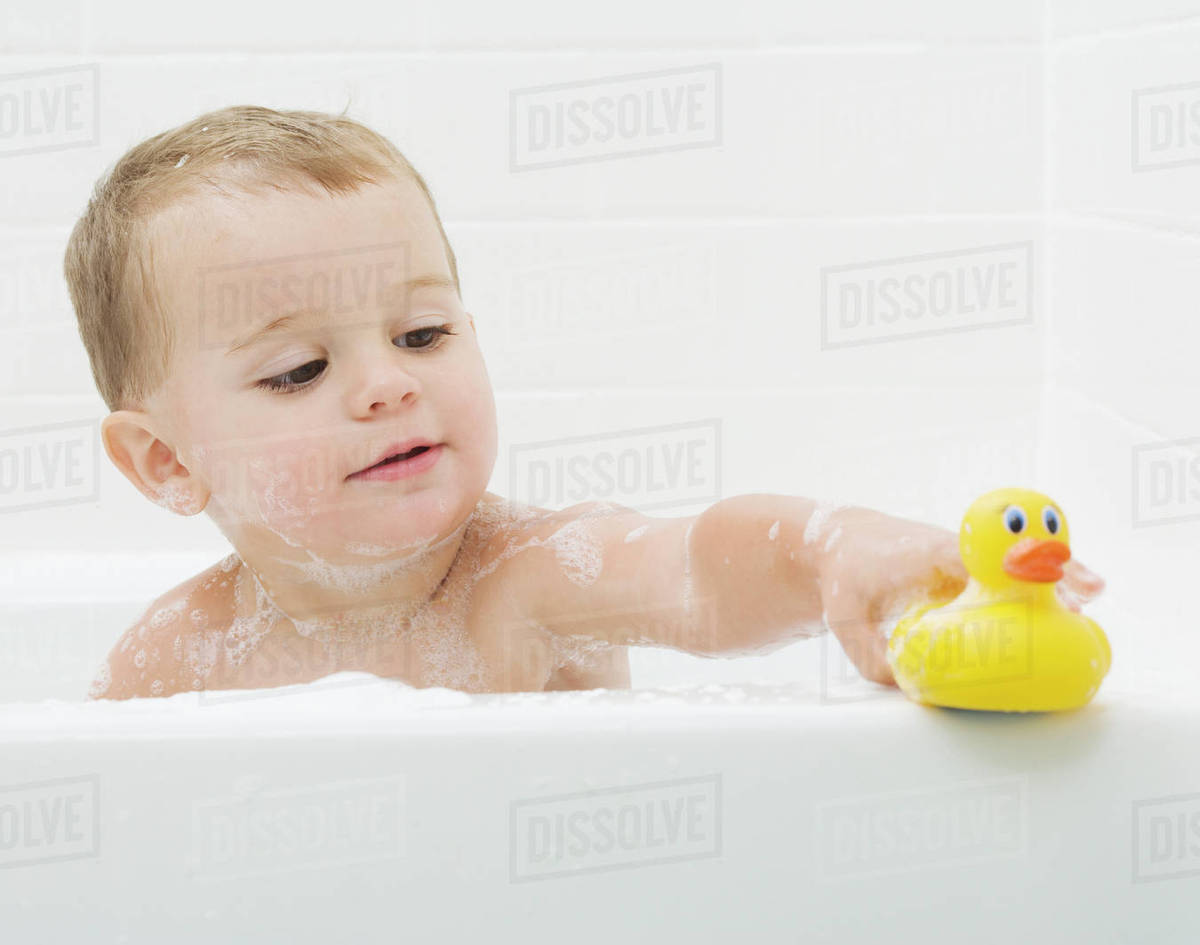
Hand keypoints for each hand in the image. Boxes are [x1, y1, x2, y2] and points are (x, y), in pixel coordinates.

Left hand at [813, 506, 1104, 686]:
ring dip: (1054, 574)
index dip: (1005, 567)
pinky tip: (1074, 602)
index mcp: (925, 553)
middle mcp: (954, 550)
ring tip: (1092, 594)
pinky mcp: (974, 571)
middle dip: (1046, 572)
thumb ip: (870, 655)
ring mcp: (967, 559)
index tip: (1037, 580)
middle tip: (1083, 595)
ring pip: (1018, 560)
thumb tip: (909, 689)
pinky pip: (1013, 573)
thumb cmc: (847, 577)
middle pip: (1009, 555)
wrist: (845, 543)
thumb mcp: (845, 618)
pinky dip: (1044, 583)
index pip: (971, 556)